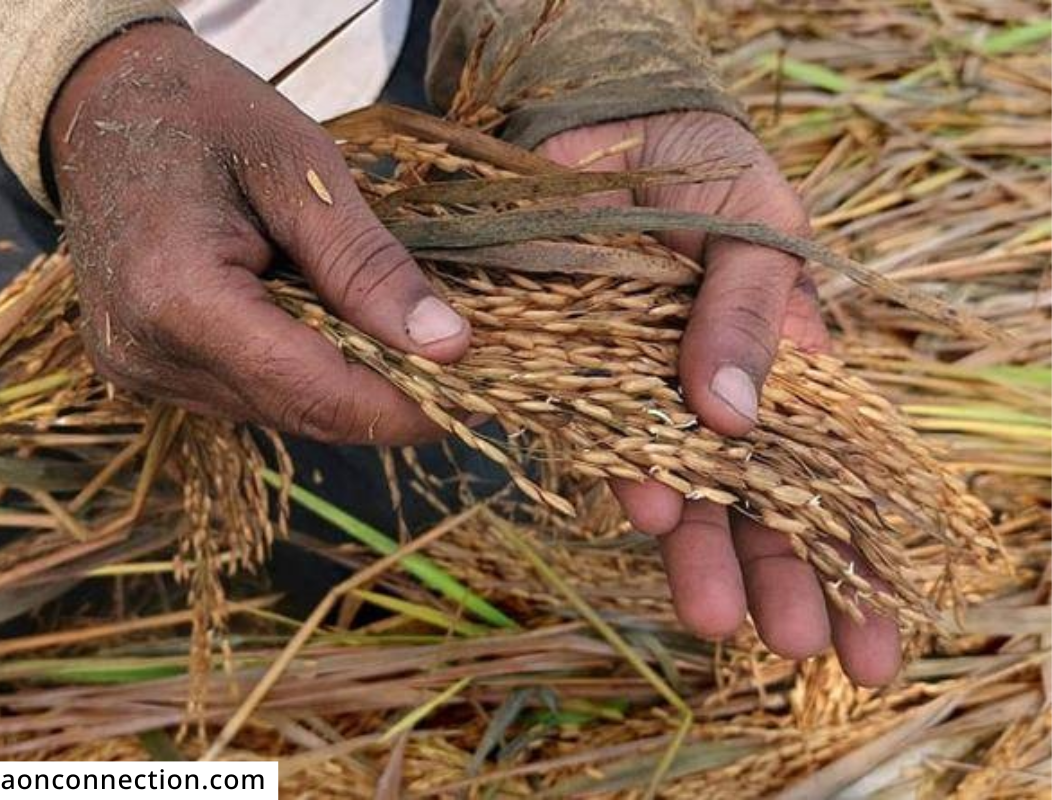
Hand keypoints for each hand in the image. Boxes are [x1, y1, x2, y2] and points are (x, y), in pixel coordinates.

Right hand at [46, 23, 469, 443]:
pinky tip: (342, 332)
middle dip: (390, 403)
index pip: (314, 390)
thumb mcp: (299, 169)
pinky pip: (250, 393)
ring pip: (280, 410)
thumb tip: (448, 345)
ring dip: (351, 389)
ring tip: (413, 345)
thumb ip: (368, 265)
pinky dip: (307, 373)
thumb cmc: (200, 113)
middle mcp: (149, 352)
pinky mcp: (147, 368)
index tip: (479, 395)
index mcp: (178, 296)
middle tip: (465, 370)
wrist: (100, 102)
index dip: (404, 406)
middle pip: (301, 411)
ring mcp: (142, 369)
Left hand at [538, 112, 900, 685]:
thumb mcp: (755, 229)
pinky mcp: (585, 382)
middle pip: (760, 503)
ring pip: (687, 490)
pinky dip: (627, 471)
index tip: (868, 641)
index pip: (828, 473)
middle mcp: (724, 396)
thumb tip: (736, 418)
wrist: (612, 135)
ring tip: (711, 616)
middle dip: (779, 578)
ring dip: (703, 552)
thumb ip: (750, 315)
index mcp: (788, 365)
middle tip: (799, 650)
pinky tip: (649, 510)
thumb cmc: (708, 174)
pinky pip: (607, 439)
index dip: (850, 555)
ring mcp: (655, 396)